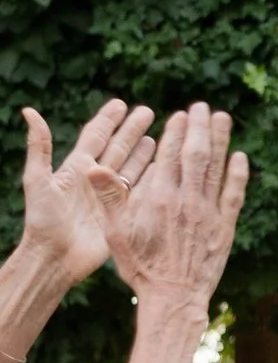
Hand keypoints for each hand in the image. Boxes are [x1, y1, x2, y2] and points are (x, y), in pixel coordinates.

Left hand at [16, 100, 154, 294]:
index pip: (95, 137)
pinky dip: (151, 179)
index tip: (121, 104)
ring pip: (131, 168)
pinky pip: (138, 192)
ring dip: (144, 152)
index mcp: (75, 168)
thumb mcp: (37, 180)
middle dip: (132, 130)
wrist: (54, 258)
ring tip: (158, 137)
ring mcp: (109, 197)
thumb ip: (39, 147)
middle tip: (148, 112)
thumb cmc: (42, 221)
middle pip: (117, 148)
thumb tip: (29, 112)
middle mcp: (95, 179)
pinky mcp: (120, 214)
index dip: (107, 120)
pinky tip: (163, 168)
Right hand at [94, 101, 246, 314]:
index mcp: (160, 198)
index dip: (177, 132)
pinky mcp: (225, 228)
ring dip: (222, 142)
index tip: (180, 114)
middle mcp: (187, 200)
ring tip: (223, 118)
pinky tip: (241, 158)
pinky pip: (234, 195)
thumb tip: (93, 166)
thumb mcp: (117, 233)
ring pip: (217, 169)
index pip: (170, 156)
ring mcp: (209, 213)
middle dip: (200, 128)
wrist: (174, 297)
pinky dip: (238, 175)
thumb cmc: (141, 267)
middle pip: (196, 155)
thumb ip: (110, 197)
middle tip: (202, 107)